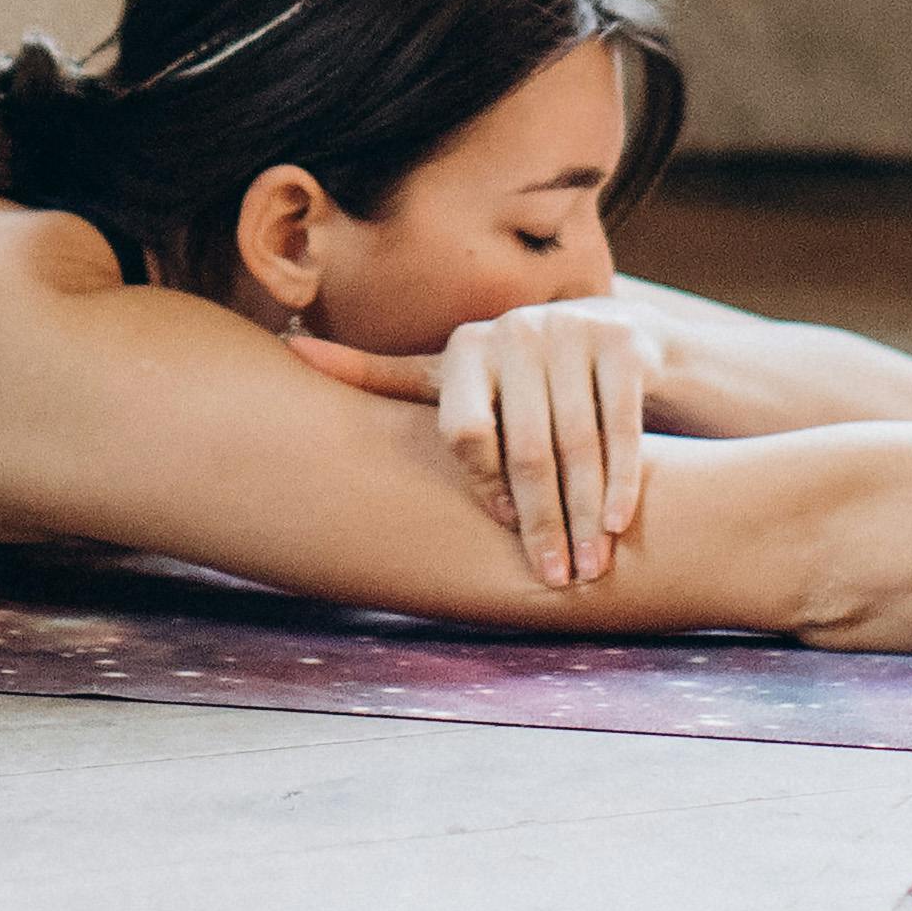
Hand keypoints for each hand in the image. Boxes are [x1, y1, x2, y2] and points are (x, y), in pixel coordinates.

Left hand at [288, 299, 671, 587]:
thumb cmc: (516, 374)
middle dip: (540, 521)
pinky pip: (622, 423)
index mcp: (467, 349)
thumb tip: (287, 348)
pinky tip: (617, 523)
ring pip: (578, 442)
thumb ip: (378, 375)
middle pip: (527, 447)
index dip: (483, 486)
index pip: (466, 433)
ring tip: (589, 568)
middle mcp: (516, 332)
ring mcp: (573, 333)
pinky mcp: (624, 344)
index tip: (499, 529)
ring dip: (585, 512)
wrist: (617, 335)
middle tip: (551, 578)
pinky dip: (623, 478)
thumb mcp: (449, 375)